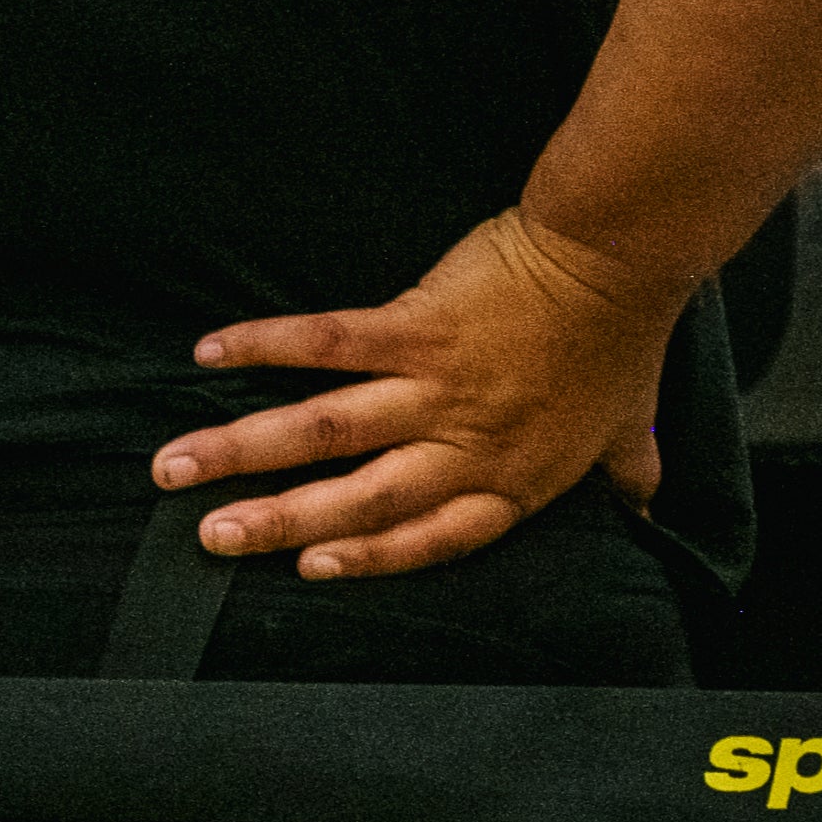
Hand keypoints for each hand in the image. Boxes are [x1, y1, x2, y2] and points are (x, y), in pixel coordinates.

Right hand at [153, 209, 682, 579]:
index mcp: (513, 477)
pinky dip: (268, 345)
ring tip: (175, 467)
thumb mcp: (630, 420)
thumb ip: (627, 468)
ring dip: (242, 450)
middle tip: (209, 538)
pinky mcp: (417, 325)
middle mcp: (465, 443)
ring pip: (325, 431)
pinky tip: (212, 351)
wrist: (622, 253)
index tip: (310, 568)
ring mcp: (436, 386)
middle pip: (359, 498)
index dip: (372, 558)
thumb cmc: (625, 334)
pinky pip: (330, 342)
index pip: (432, 536)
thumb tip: (645, 502)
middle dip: (277, 522)